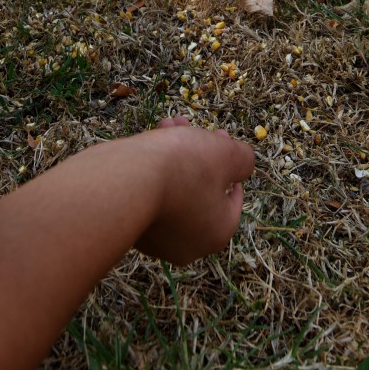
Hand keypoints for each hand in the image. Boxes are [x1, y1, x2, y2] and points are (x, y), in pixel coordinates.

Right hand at [134, 117, 254, 265]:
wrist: (125, 181)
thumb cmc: (183, 168)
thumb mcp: (226, 155)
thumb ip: (243, 159)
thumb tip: (242, 164)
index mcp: (217, 233)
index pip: (233, 198)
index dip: (230, 163)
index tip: (221, 138)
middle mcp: (188, 245)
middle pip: (201, 191)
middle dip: (199, 153)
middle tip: (193, 128)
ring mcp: (155, 240)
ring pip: (174, 190)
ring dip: (174, 155)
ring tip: (169, 124)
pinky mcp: (129, 228)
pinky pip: (149, 196)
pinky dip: (153, 171)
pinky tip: (148, 142)